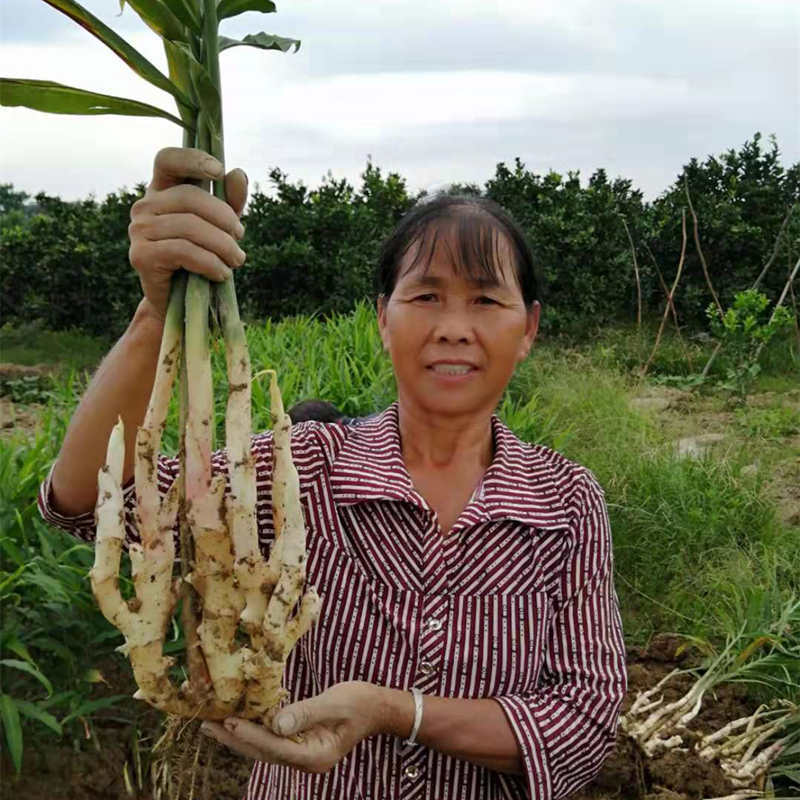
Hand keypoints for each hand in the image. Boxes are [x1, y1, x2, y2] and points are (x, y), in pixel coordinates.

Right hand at [128, 147, 248, 320]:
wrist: (183, 302)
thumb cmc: (202, 258)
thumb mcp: (221, 227)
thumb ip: (230, 201)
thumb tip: (237, 173)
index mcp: (161, 191)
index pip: (167, 159)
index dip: (192, 159)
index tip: (218, 170)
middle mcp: (144, 206)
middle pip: (189, 196)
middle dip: (224, 218)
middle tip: (240, 238)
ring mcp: (138, 230)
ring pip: (190, 226)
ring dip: (223, 245)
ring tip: (236, 260)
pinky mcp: (141, 255)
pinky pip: (183, 251)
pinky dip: (210, 263)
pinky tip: (221, 273)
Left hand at [201, 681, 386, 773]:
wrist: (377, 707)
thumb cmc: (360, 702)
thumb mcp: (336, 703)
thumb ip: (307, 712)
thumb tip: (277, 722)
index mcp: (316, 756)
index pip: (275, 747)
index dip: (252, 734)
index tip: (229, 721)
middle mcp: (305, 760)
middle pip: (262, 751)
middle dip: (234, 738)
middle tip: (206, 723)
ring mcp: (301, 753)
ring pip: (262, 747)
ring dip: (237, 735)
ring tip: (211, 723)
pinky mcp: (299, 742)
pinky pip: (270, 738)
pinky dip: (252, 729)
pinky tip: (236, 721)